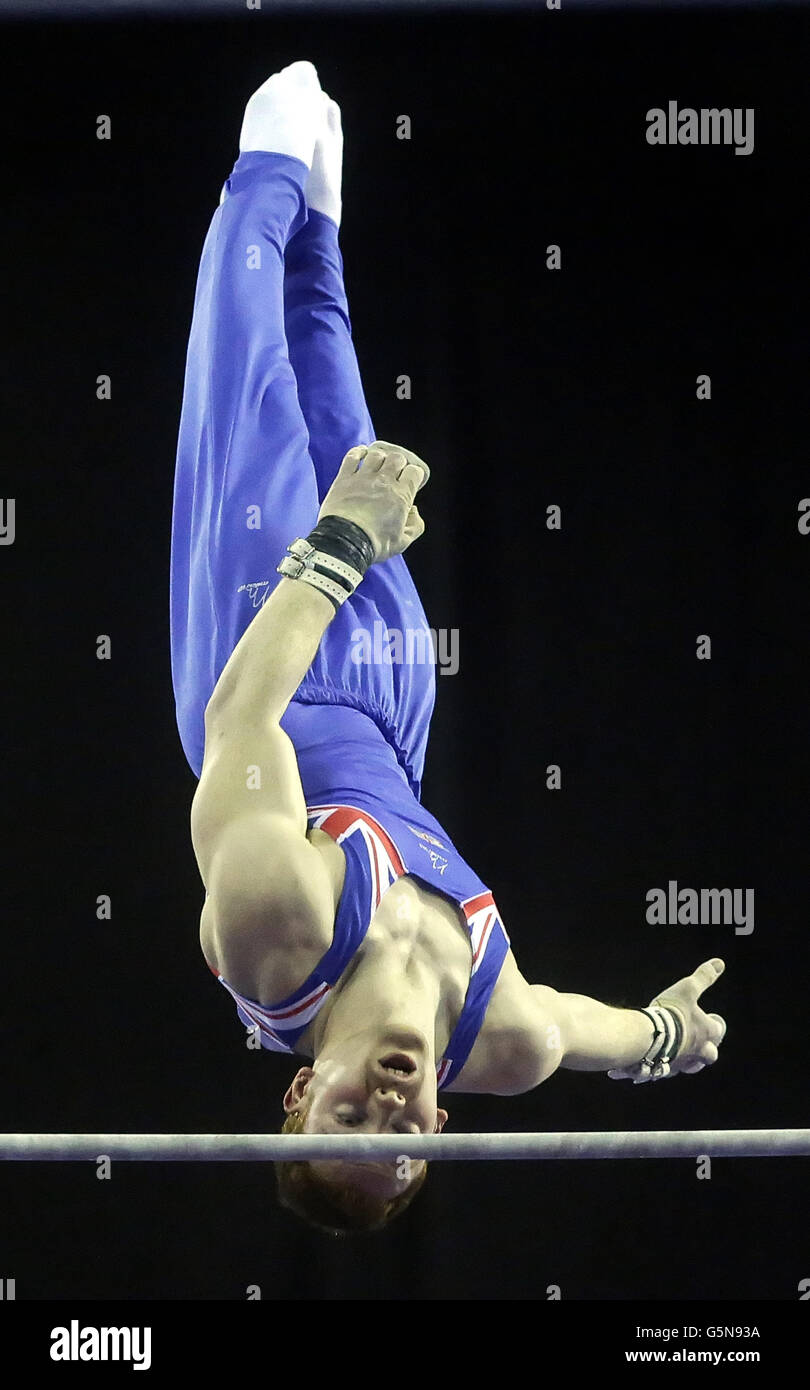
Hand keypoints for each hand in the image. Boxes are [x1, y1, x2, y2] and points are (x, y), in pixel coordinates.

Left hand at [317, 440, 429, 562]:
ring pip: (376, 454)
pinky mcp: (344, 479)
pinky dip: (357, 452)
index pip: (414, 471)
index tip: (410, 482)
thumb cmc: (374, 544)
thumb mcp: (403, 542)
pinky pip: (352, 457)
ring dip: (380, 457)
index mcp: (401, 495)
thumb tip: (414, 510)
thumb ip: (415, 525)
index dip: (415, 475)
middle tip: (394, 473)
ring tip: (378, 465)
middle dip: (398, 463)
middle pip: (397, 458)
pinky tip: (361, 454)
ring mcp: (363, 478)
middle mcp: (384, 481)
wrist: (345, 543)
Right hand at [608, 958, 726, 1081]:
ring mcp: (681, 1063)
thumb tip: (719, 963)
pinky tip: (655, 1059)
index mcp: (707, 1033)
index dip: (715, 1024)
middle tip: (698, 1043)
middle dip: (707, 1051)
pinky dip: (663, 1064)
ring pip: (690, 1066)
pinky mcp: (663, 1069)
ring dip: (687, 1060)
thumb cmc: (673, 1013)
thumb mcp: (688, 989)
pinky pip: (666, 1070)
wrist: (650, 1037)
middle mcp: (698, 1052)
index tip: (710, 1019)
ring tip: (678, 1053)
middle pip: (710, 1056)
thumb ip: (704, 977)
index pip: (718, 1030)